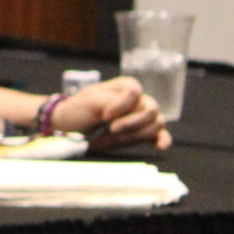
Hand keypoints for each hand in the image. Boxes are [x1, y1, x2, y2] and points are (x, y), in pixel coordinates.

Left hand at [53, 76, 170, 151]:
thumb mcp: (90, 102)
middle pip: (150, 110)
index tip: (105, 116)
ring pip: (156, 123)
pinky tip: (159, 147)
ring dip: (137, 134)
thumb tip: (130, 111)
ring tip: (116, 139)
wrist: (70, 129)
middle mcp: (137, 100)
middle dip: (131, 123)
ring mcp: (142, 118)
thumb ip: (112, 102)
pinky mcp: (142, 134)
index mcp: (124, 86)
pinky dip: (163, 141)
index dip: (122, 105)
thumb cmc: (78, 110)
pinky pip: (161, 136)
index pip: (135, 92)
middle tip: (112, 130)